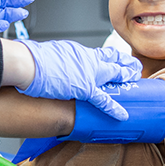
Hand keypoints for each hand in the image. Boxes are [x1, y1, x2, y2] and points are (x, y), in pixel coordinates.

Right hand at [17, 40, 142, 119]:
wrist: (28, 64)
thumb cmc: (31, 58)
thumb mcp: (48, 53)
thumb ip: (56, 59)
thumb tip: (53, 64)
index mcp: (77, 51)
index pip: (98, 54)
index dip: (109, 57)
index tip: (116, 58)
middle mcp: (86, 59)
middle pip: (111, 59)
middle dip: (124, 62)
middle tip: (134, 66)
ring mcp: (88, 72)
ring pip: (114, 73)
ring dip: (126, 76)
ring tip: (136, 78)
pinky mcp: (84, 88)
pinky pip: (103, 100)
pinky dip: (114, 108)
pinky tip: (123, 115)